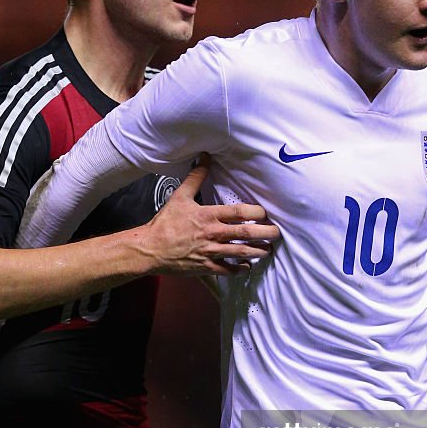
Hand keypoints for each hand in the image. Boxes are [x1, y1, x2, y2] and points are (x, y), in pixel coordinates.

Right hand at [140, 157, 279, 274]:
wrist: (150, 249)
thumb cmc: (165, 224)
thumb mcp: (180, 196)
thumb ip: (196, 177)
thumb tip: (205, 157)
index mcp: (209, 215)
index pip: (240, 212)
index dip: (258, 212)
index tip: (265, 213)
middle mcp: (213, 234)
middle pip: (247, 233)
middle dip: (266, 233)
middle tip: (276, 232)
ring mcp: (211, 252)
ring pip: (242, 253)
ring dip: (258, 251)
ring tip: (268, 249)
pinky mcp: (206, 267)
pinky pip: (228, 270)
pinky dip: (240, 269)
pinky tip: (247, 266)